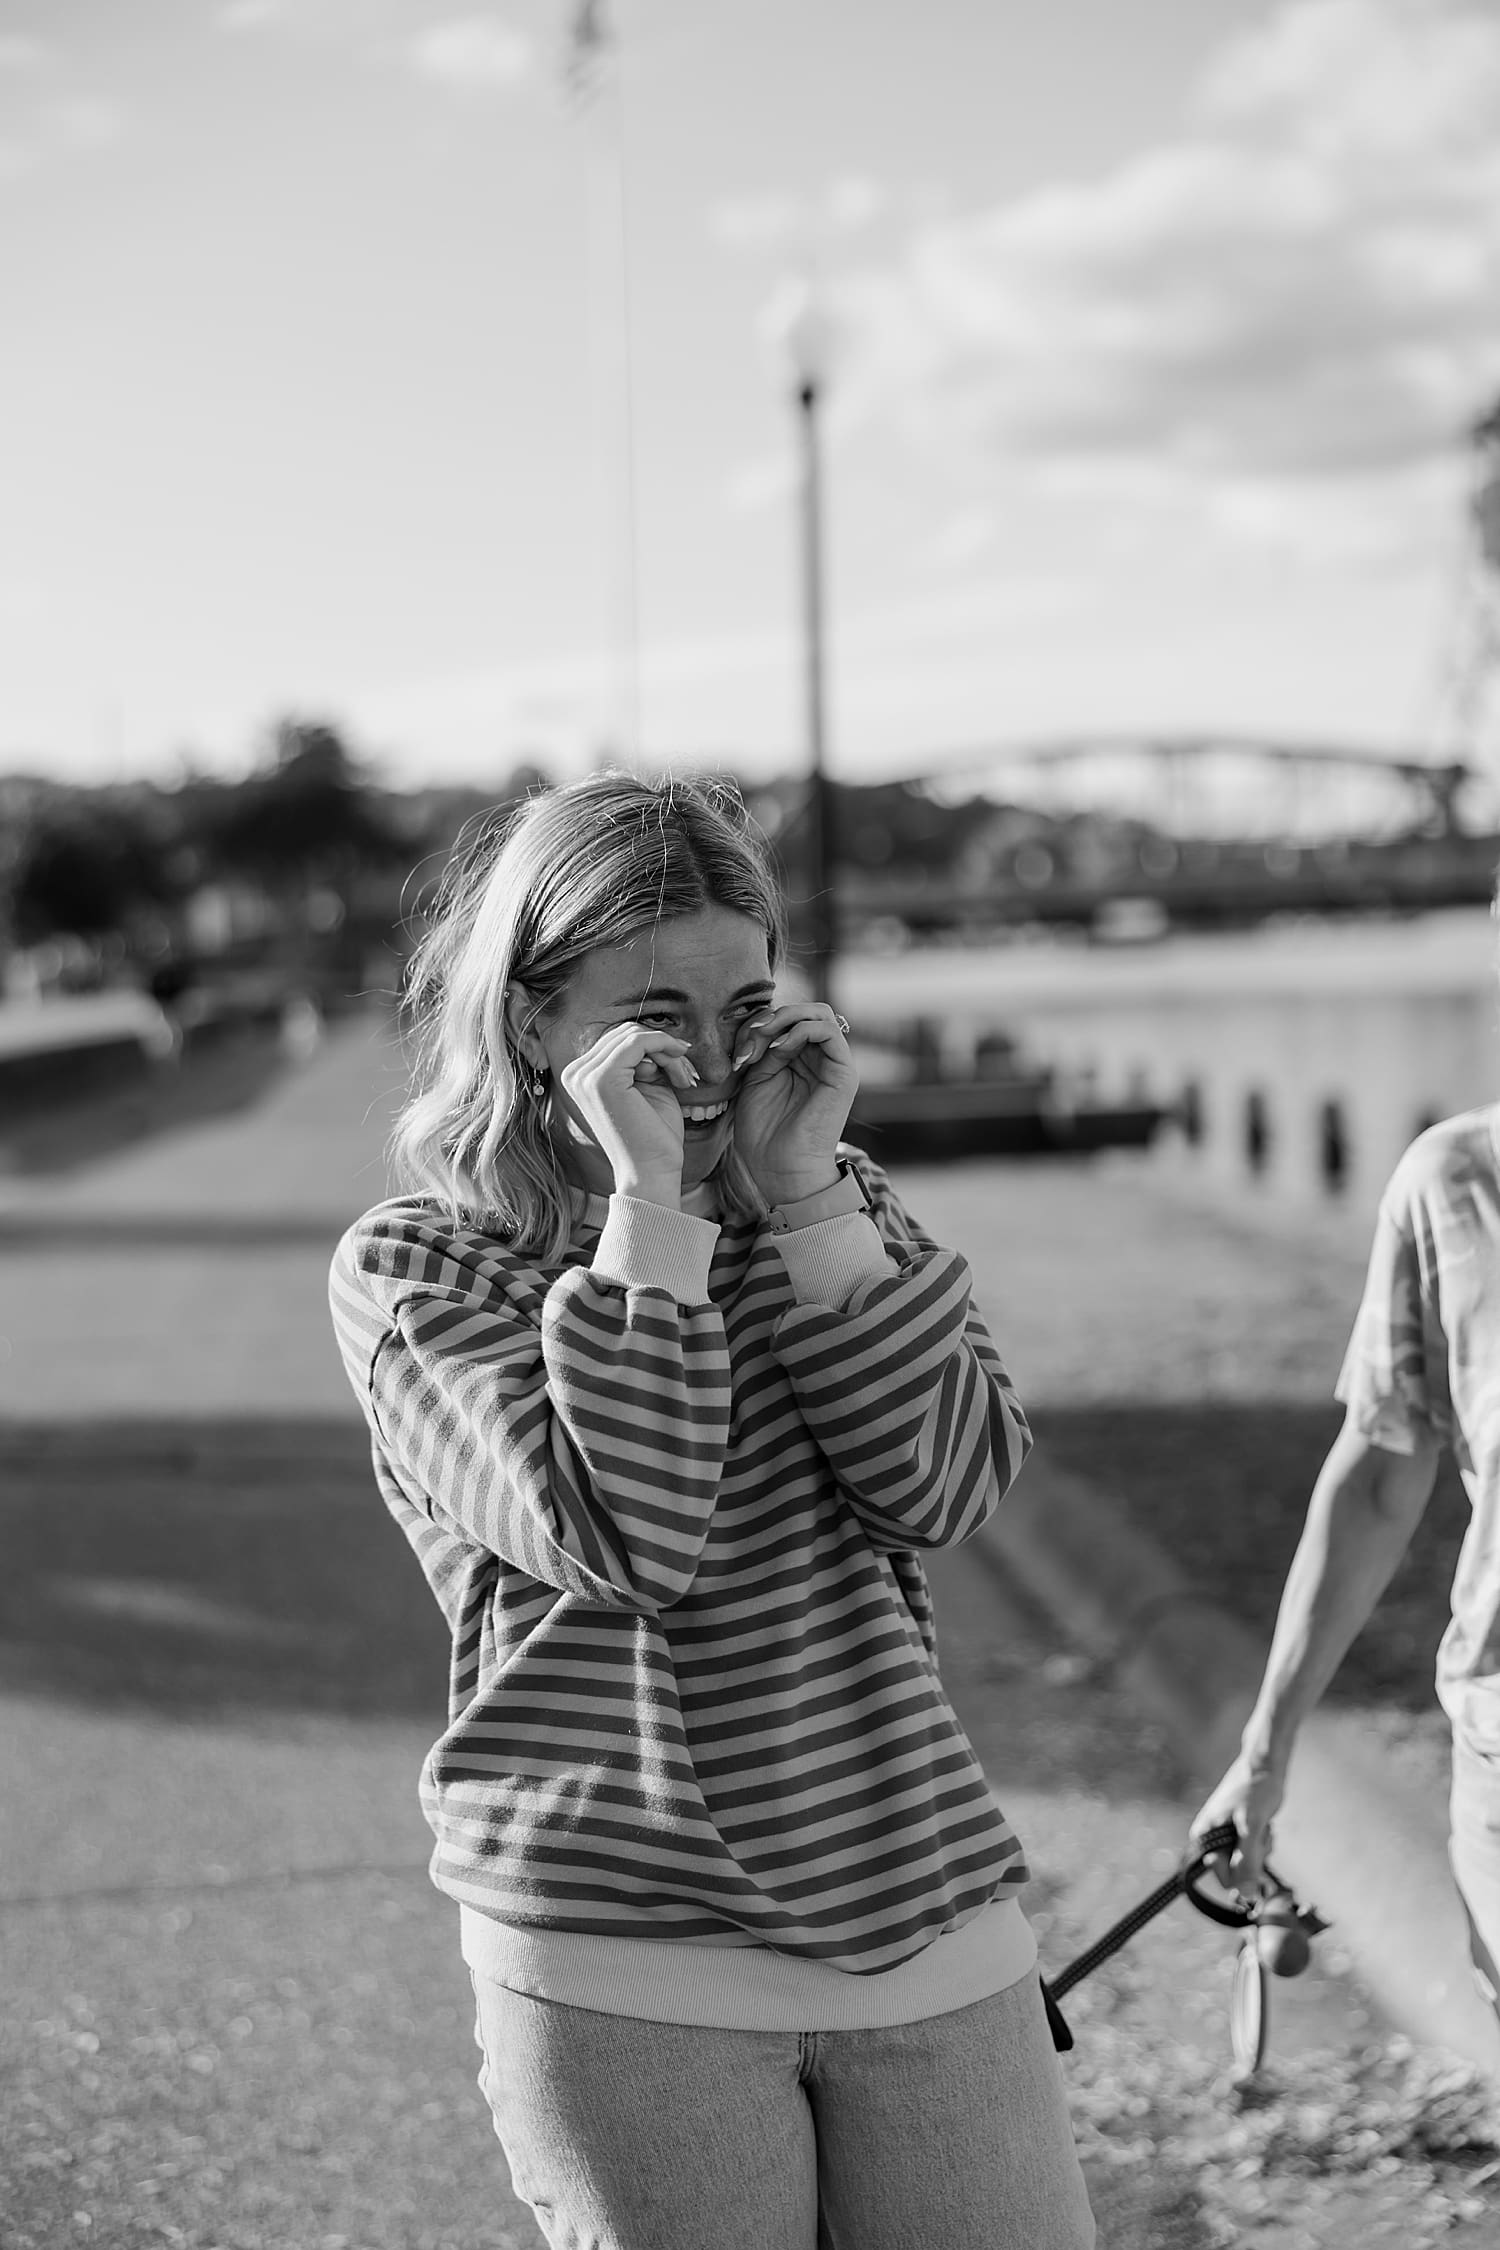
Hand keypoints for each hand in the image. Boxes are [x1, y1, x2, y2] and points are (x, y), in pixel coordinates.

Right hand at [558, 1023, 697, 1201]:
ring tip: (682, 1079)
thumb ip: (642, 1058)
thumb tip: (652, 1033)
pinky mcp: (602, 1078)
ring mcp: (585, 1076)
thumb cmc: (652, 1135)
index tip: (678, 1072)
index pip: (617, 1038)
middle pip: (625, 1032)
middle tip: (683, 1076)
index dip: (653, 1048)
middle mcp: (574, 1073)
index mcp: (580, 1076)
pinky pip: (638, 1040)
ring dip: (667, 1052)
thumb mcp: (646, 1086)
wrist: (651, 1172)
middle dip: (661, 1048)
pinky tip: (679, 1074)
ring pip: (634, 1034)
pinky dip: (665, 1048)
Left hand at [730, 1003, 858, 1204]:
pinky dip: (802, 1029)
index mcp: (798, 1059)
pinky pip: (829, 1030)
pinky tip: (780, 1047)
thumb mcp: (754, 1080)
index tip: (737, 1049)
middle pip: (804, 1010)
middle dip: (773, 1015)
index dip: (758, 1023)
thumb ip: (761, 1049)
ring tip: (764, 1037)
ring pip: (819, 1012)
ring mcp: (833, 1064)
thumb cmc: (763, 1132)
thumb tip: (763, 1024)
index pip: (785, 1019)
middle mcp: (819, 1058)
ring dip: (786, 1017)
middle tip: (751, 1036)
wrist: (781, 1168)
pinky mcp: (844, 1072)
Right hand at [1189, 1752, 1286, 1899]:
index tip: (1256, 1850)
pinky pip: (1252, 1851)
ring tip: (1262, 1825)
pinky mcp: (1237, 1832)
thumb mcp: (1252, 1829)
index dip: (1246, 1872)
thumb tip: (1245, 1897)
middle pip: (1237, 1871)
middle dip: (1254, 1857)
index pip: (1225, 1879)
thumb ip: (1247, 1862)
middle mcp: (1210, 1839)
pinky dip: (1262, 1842)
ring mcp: (1224, 1836)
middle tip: (1260, 1834)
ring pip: (1247, 1862)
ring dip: (1260, 1848)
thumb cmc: (1255, 1791)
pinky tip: (1264, 1824)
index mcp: (1204, 1838)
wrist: (1264, 1765)